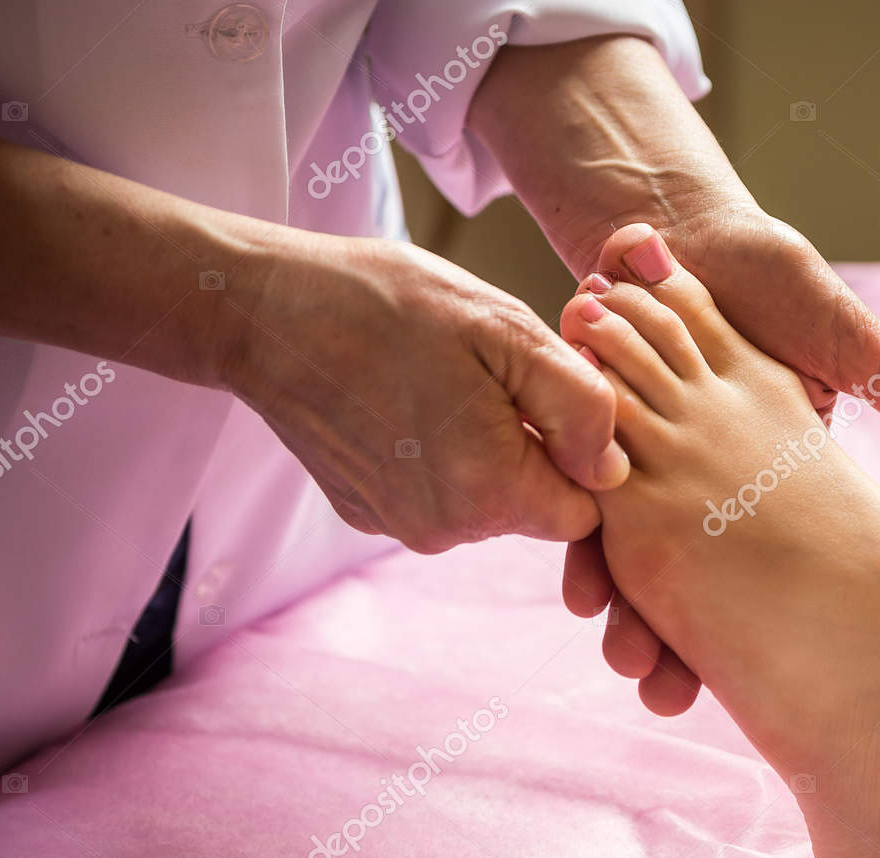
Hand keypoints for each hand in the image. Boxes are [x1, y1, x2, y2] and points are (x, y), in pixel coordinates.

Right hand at [221, 232, 628, 552]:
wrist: (264, 312)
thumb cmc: (390, 305)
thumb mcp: (508, 330)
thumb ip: (581, 406)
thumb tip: (615, 470)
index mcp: (491, 491)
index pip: (587, 513)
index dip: (590, 460)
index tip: (565, 403)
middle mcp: (446, 529)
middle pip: (537, 510)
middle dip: (539, 453)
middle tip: (502, 378)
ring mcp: (401, 526)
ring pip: (489, 503)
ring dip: (490, 453)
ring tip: (453, 382)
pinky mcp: (368, 513)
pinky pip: (437, 497)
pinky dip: (440, 458)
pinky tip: (412, 400)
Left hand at [469, 34, 879, 712]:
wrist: (666, 225)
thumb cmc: (765, 277)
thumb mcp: (841, 336)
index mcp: (766, 473)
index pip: (765, 569)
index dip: (747, 633)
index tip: (728, 682)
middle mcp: (706, 482)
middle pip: (690, 582)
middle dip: (671, 641)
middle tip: (661, 687)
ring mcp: (647, 465)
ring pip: (633, 560)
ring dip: (624, 609)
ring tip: (625, 649)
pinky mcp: (595, 437)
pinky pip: (586, 503)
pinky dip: (583, 542)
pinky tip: (582, 586)